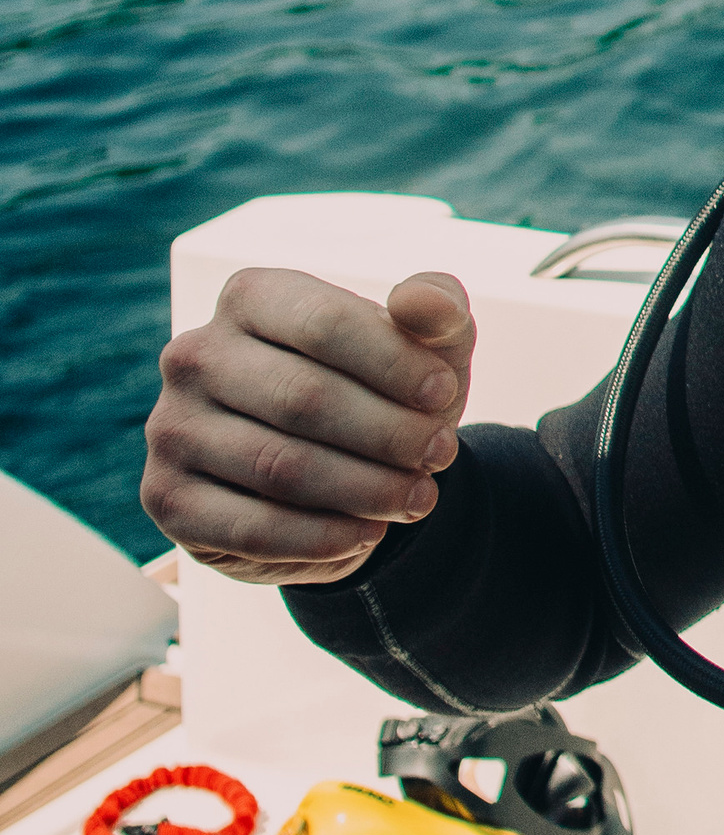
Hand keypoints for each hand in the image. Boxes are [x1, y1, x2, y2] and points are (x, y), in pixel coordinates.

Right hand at [142, 270, 476, 585]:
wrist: (339, 467)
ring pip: (281, 467)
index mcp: (250, 297)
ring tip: (419, 498)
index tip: (444, 393)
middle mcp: (195, 356)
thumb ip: (436, 306)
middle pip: (303, 398)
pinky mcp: (168, 499)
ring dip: (366, 489)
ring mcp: (171, 428)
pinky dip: (323, 536)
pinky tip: (368, 533)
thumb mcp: (425, 342)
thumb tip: (420, 300)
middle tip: (440, 455)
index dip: (396, 363)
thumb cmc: (384, 387)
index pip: (324, 323)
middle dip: (388, 433)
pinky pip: (253, 528)